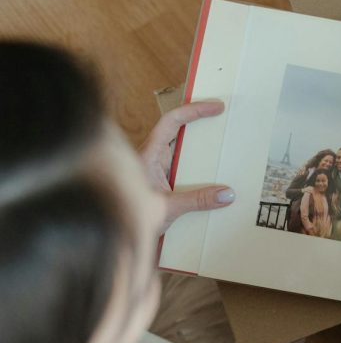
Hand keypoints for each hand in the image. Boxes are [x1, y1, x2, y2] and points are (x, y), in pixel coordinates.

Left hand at [139, 101, 234, 232]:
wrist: (112, 235)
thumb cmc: (126, 217)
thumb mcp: (166, 208)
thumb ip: (197, 200)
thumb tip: (226, 194)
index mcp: (149, 154)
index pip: (172, 121)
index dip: (194, 110)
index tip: (216, 107)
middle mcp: (152, 158)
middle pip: (179, 132)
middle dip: (201, 125)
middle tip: (224, 120)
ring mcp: (157, 171)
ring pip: (182, 152)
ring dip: (201, 149)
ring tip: (223, 148)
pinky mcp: (162, 184)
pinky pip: (183, 170)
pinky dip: (198, 170)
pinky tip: (212, 178)